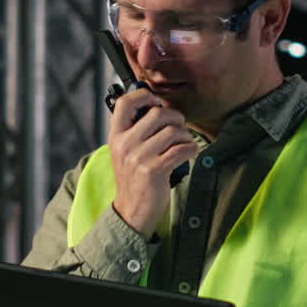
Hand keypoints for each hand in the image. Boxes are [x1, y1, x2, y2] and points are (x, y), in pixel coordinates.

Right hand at [108, 88, 197, 237]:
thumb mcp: (125, 152)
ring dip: (185, 135)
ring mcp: (138, 158)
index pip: (125, 103)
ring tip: (184, 143)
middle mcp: (125, 144)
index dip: (144, 95)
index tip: (157, 102)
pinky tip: (189, 153)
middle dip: (175, 117)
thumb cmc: (134, 178)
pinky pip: (182, 149)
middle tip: (179, 127)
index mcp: (116, 136)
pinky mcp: (154, 171)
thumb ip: (135, 130)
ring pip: (173, 131)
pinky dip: (191, 149)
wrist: (131, 211)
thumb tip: (157, 105)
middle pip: (157, 113)